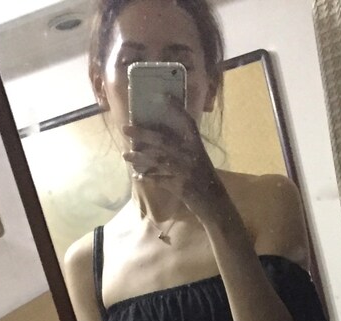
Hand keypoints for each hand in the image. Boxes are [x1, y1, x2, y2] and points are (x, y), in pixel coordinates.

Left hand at [122, 101, 224, 220]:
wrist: (215, 204)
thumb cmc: (206, 180)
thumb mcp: (199, 159)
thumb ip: (185, 148)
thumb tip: (162, 139)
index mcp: (197, 146)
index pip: (187, 122)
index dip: (176, 108)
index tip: (163, 96)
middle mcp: (191, 156)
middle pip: (163, 140)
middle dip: (142, 134)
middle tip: (125, 128)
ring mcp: (185, 172)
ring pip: (157, 160)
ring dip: (139, 157)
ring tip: (125, 155)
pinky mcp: (180, 187)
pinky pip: (159, 180)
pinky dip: (148, 177)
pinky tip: (137, 175)